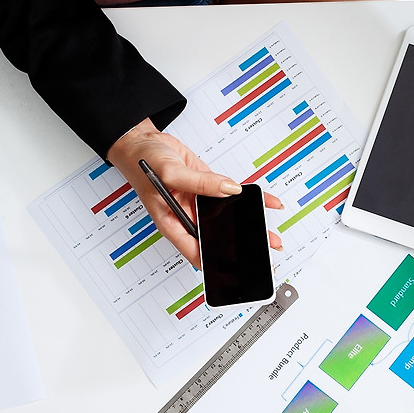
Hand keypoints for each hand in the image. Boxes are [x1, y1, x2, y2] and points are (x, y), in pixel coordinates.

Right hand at [106, 118, 283, 267]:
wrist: (144, 141)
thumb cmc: (142, 162)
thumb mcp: (169, 173)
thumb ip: (201, 183)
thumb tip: (229, 189)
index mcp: (173, 224)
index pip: (196, 252)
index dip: (215, 264)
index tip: (236, 270)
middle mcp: (189, 217)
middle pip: (217, 238)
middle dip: (238, 248)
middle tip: (262, 255)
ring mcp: (201, 203)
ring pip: (229, 220)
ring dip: (249, 226)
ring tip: (270, 237)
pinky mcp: (210, 188)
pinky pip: (233, 196)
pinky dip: (250, 199)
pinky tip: (268, 203)